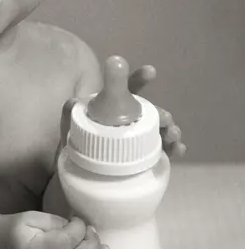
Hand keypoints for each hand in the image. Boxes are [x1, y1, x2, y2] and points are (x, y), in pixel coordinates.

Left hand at [61, 63, 186, 158]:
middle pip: (150, 113)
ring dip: (171, 130)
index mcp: (114, 109)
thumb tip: (73, 101)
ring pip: (161, 131)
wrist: (81, 177)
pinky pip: (165, 152)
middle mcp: (130, 122)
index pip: (127, 92)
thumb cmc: (78, 146)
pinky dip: (174, 149)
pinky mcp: (147, 160)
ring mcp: (140, 141)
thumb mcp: (71, 128)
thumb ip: (70, 114)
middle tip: (166, 119)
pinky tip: (179, 149)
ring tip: (173, 135)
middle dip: (161, 113)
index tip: (150, 71)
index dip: (138, 80)